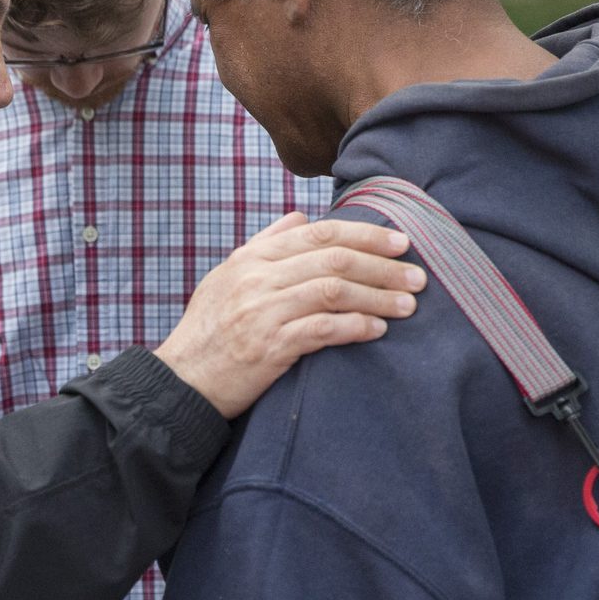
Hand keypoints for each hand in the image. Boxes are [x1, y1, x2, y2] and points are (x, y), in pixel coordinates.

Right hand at [155, 213, 423, 419]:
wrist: (182, 381)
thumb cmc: (208, 331)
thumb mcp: (227, 277)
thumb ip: (264, 245)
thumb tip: (301, 218)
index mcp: (250, 259)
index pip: (317, 233)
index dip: (364, 234)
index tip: (400, 242)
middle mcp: (256, 280)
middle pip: (332, 259)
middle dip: (382, 265)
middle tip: (417, 274)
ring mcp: (262, 313)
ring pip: (333, 291)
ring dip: (378, 296)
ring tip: (409, 305)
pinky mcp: (269, 348)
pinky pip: (323, 330)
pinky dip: (356, 327)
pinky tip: (378, 329)